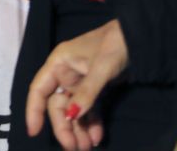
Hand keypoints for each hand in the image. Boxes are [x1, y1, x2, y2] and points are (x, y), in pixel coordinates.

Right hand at [26, 20, 127, 150]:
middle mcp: (66, 73)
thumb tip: (71, 116)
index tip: (35, 132)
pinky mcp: (96, 88)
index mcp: (58, 63)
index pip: (39, 90)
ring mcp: (81, 82)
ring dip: (79, 129)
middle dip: (65, 126)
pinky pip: (90, 108)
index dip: (34, 111)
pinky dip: (92, 123)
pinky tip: (97, 136)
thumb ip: (85, 93)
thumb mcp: (100, 68)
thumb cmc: (116, 45)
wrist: (143, 37)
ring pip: (74, 110)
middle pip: (57, 104)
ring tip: (87, 147)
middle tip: (74, 148)